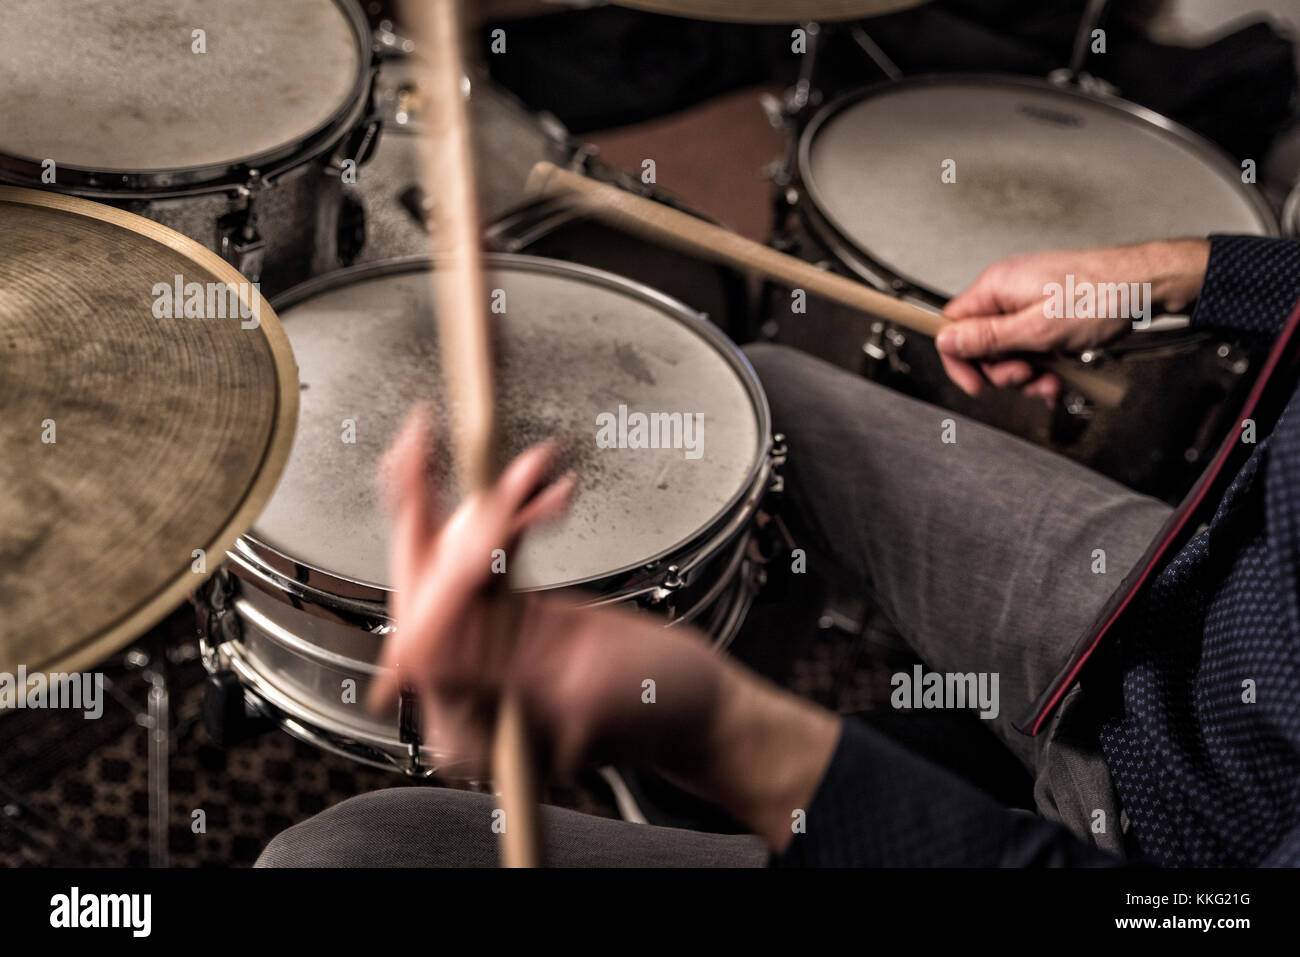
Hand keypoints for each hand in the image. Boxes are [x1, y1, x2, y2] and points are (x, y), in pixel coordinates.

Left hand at [369, 408, 839, 849]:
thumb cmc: (664, 715)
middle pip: (425, 589)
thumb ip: (504, 668)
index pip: (427, 640)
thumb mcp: (588, 692)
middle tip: (422, 444)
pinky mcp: (508, 616)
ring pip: (455, 558)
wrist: (704, 705)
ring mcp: (482, 648)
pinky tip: (538, 488)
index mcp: (468, 726)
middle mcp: (463, 688)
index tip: (488, 523)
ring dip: (492, 501)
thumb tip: (425, 643)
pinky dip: (514, 514)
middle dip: (442, 516)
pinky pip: (490, 553)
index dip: (448, 576)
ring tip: (530, 466)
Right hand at [935, 239, 1209, 403]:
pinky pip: (1030, 346)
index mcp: (996, 287)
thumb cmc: (1102, 297)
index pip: (952, 327)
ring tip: (1052, 377)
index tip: (978, 385)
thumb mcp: (1038, 328)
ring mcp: (1027, 302)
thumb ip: (987, 337)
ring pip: (1008, 351)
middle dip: (1004, 370)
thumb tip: (945, 339)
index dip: (960, 360)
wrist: (1146, 285)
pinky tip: (1060, 374)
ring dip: (1028, 373)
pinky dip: (1043, 365)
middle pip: (981, 344)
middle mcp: (1007, 292)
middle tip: (1030, 375)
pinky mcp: (1046, 313)